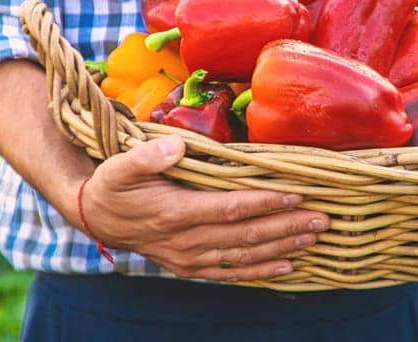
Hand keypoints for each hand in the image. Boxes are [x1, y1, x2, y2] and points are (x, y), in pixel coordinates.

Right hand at [79, 135, 329, 280]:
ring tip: (314, 237)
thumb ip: (148, 156)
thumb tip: (178, 145)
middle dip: (287, 227)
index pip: (230, 209)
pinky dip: (261, 271)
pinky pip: (231, 272)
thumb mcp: (120, 165)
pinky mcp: (190, 267)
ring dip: (282, 248)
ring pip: (244, 255)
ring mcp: (189, 257)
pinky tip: (288, 266)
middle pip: (246, 235)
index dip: (265, 203)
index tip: (297, 195)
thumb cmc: (113, 185)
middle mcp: (185, 240)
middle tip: (322, 219)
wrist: (95, 217)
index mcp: (174, 213)